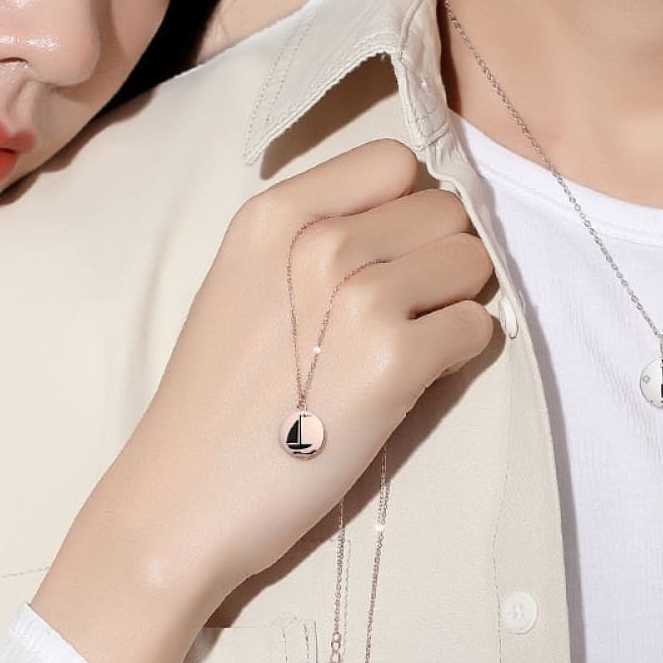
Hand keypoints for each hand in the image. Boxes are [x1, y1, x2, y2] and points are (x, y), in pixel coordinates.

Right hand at [32, 139, 495, 662]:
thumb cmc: (215, 408)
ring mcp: (360, 298)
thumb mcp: (246, 292)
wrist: (185, 500)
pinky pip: (478, 327)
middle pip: (443, 210)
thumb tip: (403, 238)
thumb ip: (313, 249)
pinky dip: (464, 351)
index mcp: (274, 214)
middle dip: (440, 257)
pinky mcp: (396, 362)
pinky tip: (418, 380)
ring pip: (471, 262)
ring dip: (456, 302)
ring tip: (414, 346)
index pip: (393, 161)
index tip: (395, 257)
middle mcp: (319, 240)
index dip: (409, 210)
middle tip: (408, 314)